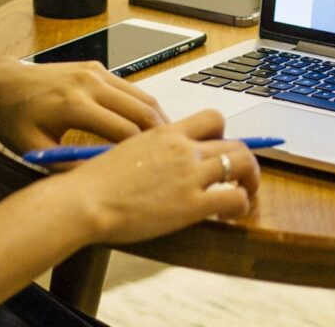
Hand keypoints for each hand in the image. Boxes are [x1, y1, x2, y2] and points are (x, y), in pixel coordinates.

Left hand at [0, 56, 167, 154]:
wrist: (2, 83)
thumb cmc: (14, 119)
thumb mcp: (33, 150)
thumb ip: (68, 165)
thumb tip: (102, 179)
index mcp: (73, 105)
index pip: (124, 130)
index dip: (141, 152)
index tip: (151, 169)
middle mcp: (90, 83)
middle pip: (141, 110)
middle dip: (160, 133)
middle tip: (173, 153)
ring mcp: (96, 71)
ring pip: (141, 95)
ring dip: (157, 117)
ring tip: (166, 140)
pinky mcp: (97, 67)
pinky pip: (129, 87)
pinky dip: (143, 105)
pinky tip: (146, 123)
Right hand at [64, 109, 259, 242]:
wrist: (84, 201)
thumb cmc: (94, 181)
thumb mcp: (127, 149)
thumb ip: (152, 149)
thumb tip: (159, 160)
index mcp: (168, 132)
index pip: (213, 118)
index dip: (223, 133)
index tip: (219, 149)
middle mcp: (184, 148)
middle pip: (235, 143)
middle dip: (244, 161)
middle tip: (240, 177)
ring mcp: (190, 175)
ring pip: (243, 164)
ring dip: (251, 180)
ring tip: (244, 194)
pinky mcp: (191, 204)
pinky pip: (235, 198)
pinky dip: (241, 204)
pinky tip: (230, 215)